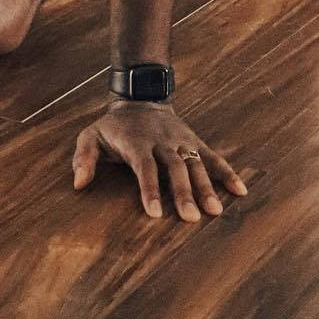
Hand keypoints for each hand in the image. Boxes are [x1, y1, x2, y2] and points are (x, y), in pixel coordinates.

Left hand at [72, 101, 245, 221]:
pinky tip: (240, 190)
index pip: (144, 167)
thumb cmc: (113, 127)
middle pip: (174, 167)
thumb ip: (83, 158)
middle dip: (183, 193)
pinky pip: (213, 156)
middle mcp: (162, 141)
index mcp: (136, 142)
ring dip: (206, 186)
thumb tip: (78, 183)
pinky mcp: (194, 141)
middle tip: (191, 219)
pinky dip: (227, 172)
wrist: (140, 99)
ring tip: (215, 212)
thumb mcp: (91, 136)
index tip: (154, 214)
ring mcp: (181, 140)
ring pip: (195, 163)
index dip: (149, 189)